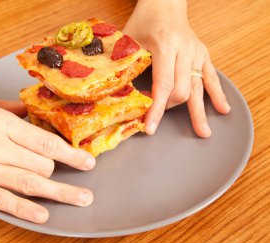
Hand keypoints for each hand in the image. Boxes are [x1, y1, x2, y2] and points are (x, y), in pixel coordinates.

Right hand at [0, 90, 95, 222]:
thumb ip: (11, 111)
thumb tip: (34, 116)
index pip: (44, 143)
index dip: (70, 154)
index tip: (87, 161)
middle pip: (40, 165)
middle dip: (61, 171)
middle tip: (80, 175)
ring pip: (27, 183)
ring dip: (58, 193)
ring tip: (80, 199)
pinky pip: (2, 200)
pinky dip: (24, 209)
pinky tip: (43, 215)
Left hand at [124, 0, 230, 137]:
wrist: (165, 4)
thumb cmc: (145, 21)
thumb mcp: (129, 39)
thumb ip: (125, 64)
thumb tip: (118, 93)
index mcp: (165, 46)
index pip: (162, 85)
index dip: (156, 109)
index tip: (150, 127)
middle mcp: (184, 50)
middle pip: (181, 90)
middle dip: (169, 109)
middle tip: (155, 121)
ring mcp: (197, 53)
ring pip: (199, 88)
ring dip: (199, 112)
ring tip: (203, 133)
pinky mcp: (203, 55)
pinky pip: (212, 77)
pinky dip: (217, 94)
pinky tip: (223, 108)